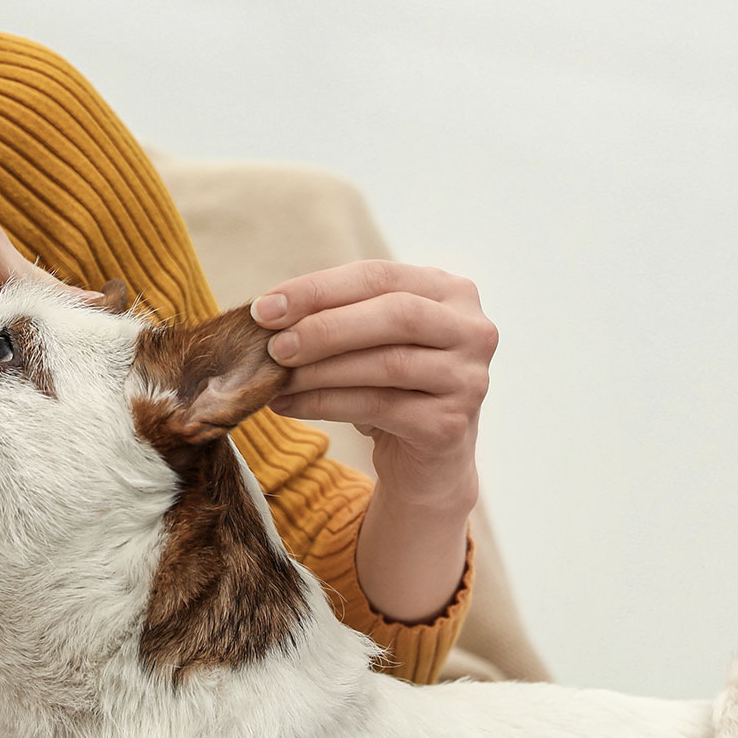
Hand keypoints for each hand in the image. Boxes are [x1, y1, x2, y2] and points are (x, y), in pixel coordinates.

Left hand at [251, 260, 494, 514]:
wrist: (427, 462)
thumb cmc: (393, 387)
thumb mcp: (371, 340)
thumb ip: (337, 315)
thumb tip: (268, 310)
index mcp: (452, 292)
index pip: (379, 275)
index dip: (318, 288)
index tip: (264, 308)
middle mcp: (472, 330)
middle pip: (394, 314)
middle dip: (324, 327)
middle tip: (272, 345)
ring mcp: (469, 378)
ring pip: (386, 363)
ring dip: (320, 370)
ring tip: (275, 378)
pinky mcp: (451, 424)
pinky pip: (378, 407)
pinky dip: (324, 404)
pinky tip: (288, 405)